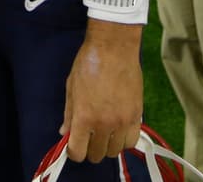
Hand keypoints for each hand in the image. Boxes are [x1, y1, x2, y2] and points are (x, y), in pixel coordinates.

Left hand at [61, 21, 142, 162]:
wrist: (113, 48)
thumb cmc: (89, 64)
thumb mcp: (71, 88)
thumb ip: (69, 114)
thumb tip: (65, 133)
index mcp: (84, 117)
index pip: (78, 153)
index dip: (74, 151)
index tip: (75, 143)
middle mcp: (104, 124)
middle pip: (96, 155)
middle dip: (90, 148)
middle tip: (89, 135)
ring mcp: (122, 121)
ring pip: (115, 151)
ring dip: (108, 144)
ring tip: (105, 131)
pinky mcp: (137, 115)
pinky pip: (131, 141)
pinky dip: (124, 140)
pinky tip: (119, 129)